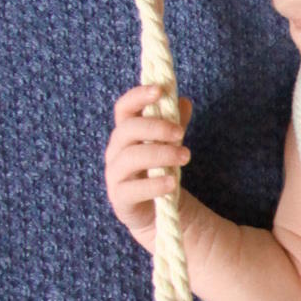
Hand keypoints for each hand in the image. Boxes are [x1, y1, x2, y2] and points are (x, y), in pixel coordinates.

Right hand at [104, 82, 193, 248]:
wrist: (156, 210)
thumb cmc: (160, 170)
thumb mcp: (170, 144)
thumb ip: (175, 123)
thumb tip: (184, 101)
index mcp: (126, 133)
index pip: (124, 108)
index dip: (138, 96)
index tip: (160, 90)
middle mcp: (116, 151)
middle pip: (128, 130)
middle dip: (156, 127)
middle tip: (181, 132)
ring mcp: (115, 175)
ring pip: (131, 157)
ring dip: (160, 154)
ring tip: (185, 156)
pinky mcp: (120, 199)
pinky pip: (133, 189)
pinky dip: (154, 185)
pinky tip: (172, 182)